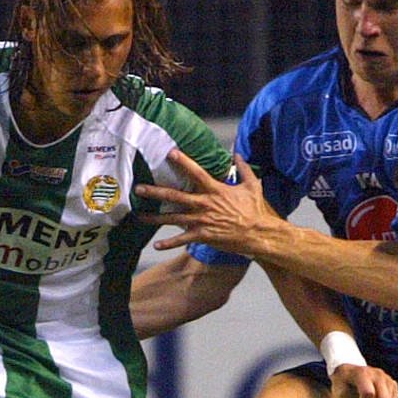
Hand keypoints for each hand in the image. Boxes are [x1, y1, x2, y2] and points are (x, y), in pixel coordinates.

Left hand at [136, 151, 278, 254]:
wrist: (259, 233)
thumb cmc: (256, 209)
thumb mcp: (252, 185)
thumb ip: (243, 168)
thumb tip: (238, 153)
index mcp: (215, 190)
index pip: (196, 172)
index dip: (183, 162)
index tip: (169, 153)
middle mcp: (205, 204)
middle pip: (175, 196)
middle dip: (155, 192)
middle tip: (138, 189)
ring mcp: (202, 220)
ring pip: (173, 218)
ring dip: (154, 218)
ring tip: (139, 215)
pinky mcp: (203, 235)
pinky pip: (182, 240)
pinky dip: (168, 243)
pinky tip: (156, 245)